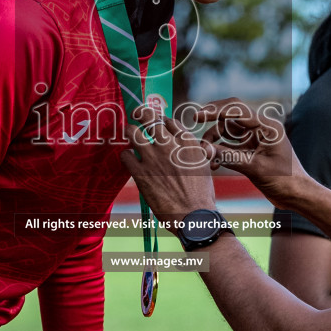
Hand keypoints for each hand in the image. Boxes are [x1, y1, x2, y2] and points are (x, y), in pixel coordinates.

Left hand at [120, 109, 217, 225]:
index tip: (158, 124)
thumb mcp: (205, 166)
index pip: (170, 121)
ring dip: (130, 131)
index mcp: (187, 142)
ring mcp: (153, 158)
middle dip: (142, 115)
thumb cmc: (202, 194)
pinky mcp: (140, 173)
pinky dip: (125, 155)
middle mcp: (169, 145)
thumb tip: (198, 146)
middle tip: (137, 115)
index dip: (162, 120)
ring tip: (129, 132)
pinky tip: (128, 158)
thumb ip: (198, 152)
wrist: (193, 216)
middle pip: (150, 118)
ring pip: (133, 132)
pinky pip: (125, 155)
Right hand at [192, 98, 308, 205]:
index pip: (237, 110)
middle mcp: (261, 128)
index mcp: (267, 126)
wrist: (297, 195)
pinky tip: (213, 165)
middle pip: (230, 117)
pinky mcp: (251, 149)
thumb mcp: (254, 168)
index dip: (215, 110)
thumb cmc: (284, 180)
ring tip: (205, 156)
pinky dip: (220, 152)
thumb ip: (229, 157)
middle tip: (195, 124)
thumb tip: (204, 149)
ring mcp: (255, 138)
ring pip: (227, 131)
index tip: (197, 116)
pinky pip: (230, 145)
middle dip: (212, 122)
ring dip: (214, 141)